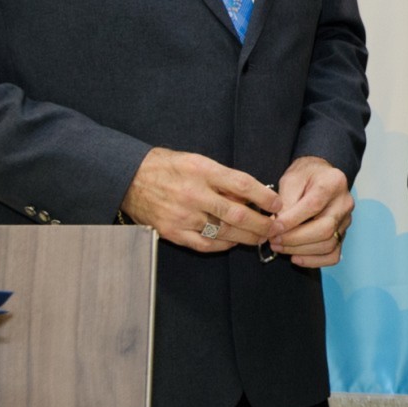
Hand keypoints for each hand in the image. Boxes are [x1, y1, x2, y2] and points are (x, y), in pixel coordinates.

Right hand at [121, 146, 280, 251]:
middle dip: (261, 223)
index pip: (242, 184)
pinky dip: (223, 245)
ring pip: (223, 232)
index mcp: (202, 170)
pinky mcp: (172, 232)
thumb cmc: (169, 167)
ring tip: (260, 237)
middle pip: (236, 214)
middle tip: (275, 227)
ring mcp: (182, 215)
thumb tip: (251, 196)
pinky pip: (204, 244)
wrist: (130, 178)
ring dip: (246, 237)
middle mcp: (193, 194)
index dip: (264, 196)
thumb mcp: (198, 161)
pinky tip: (233, 242)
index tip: (277, 204)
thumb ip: (223, 178)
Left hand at [268, 156, 353, 266]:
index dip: (291, 221)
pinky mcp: (342, 234)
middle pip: (325, 229)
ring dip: (300, 250)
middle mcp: (344, 203)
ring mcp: (346, 220)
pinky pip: (333, 254)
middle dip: (295, 239)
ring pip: (328, 244)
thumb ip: (285, 200)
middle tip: (273, 240)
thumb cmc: (305, 176)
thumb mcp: (291, 179)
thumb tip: (276, 226)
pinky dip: (314, 260)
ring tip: (279, 247)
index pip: (314, 206)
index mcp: (333, 183)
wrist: (321, 175)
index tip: (272, 228)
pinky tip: (296, 257)